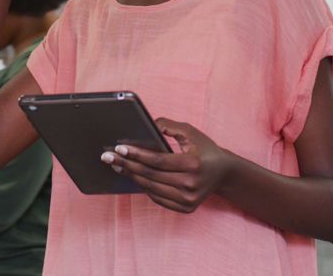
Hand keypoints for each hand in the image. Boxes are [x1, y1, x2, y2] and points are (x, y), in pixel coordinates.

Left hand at [101, 118, 232, 213]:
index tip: (119, 148)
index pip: (157, 160)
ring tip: (117, 166)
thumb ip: (168, 125)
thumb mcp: (190, 132)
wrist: (224, 173)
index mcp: (193, 164)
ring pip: (152, 188)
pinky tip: (134, 176)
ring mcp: (189, 199)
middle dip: (127, 165)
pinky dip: (144, 187)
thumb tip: (148, 124)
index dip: (136, 154)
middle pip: (151, 175)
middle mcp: (191, 184)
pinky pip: (158, 198)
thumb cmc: (204, 149)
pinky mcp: (186, 208)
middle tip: (108, 157)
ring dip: (132, 176)